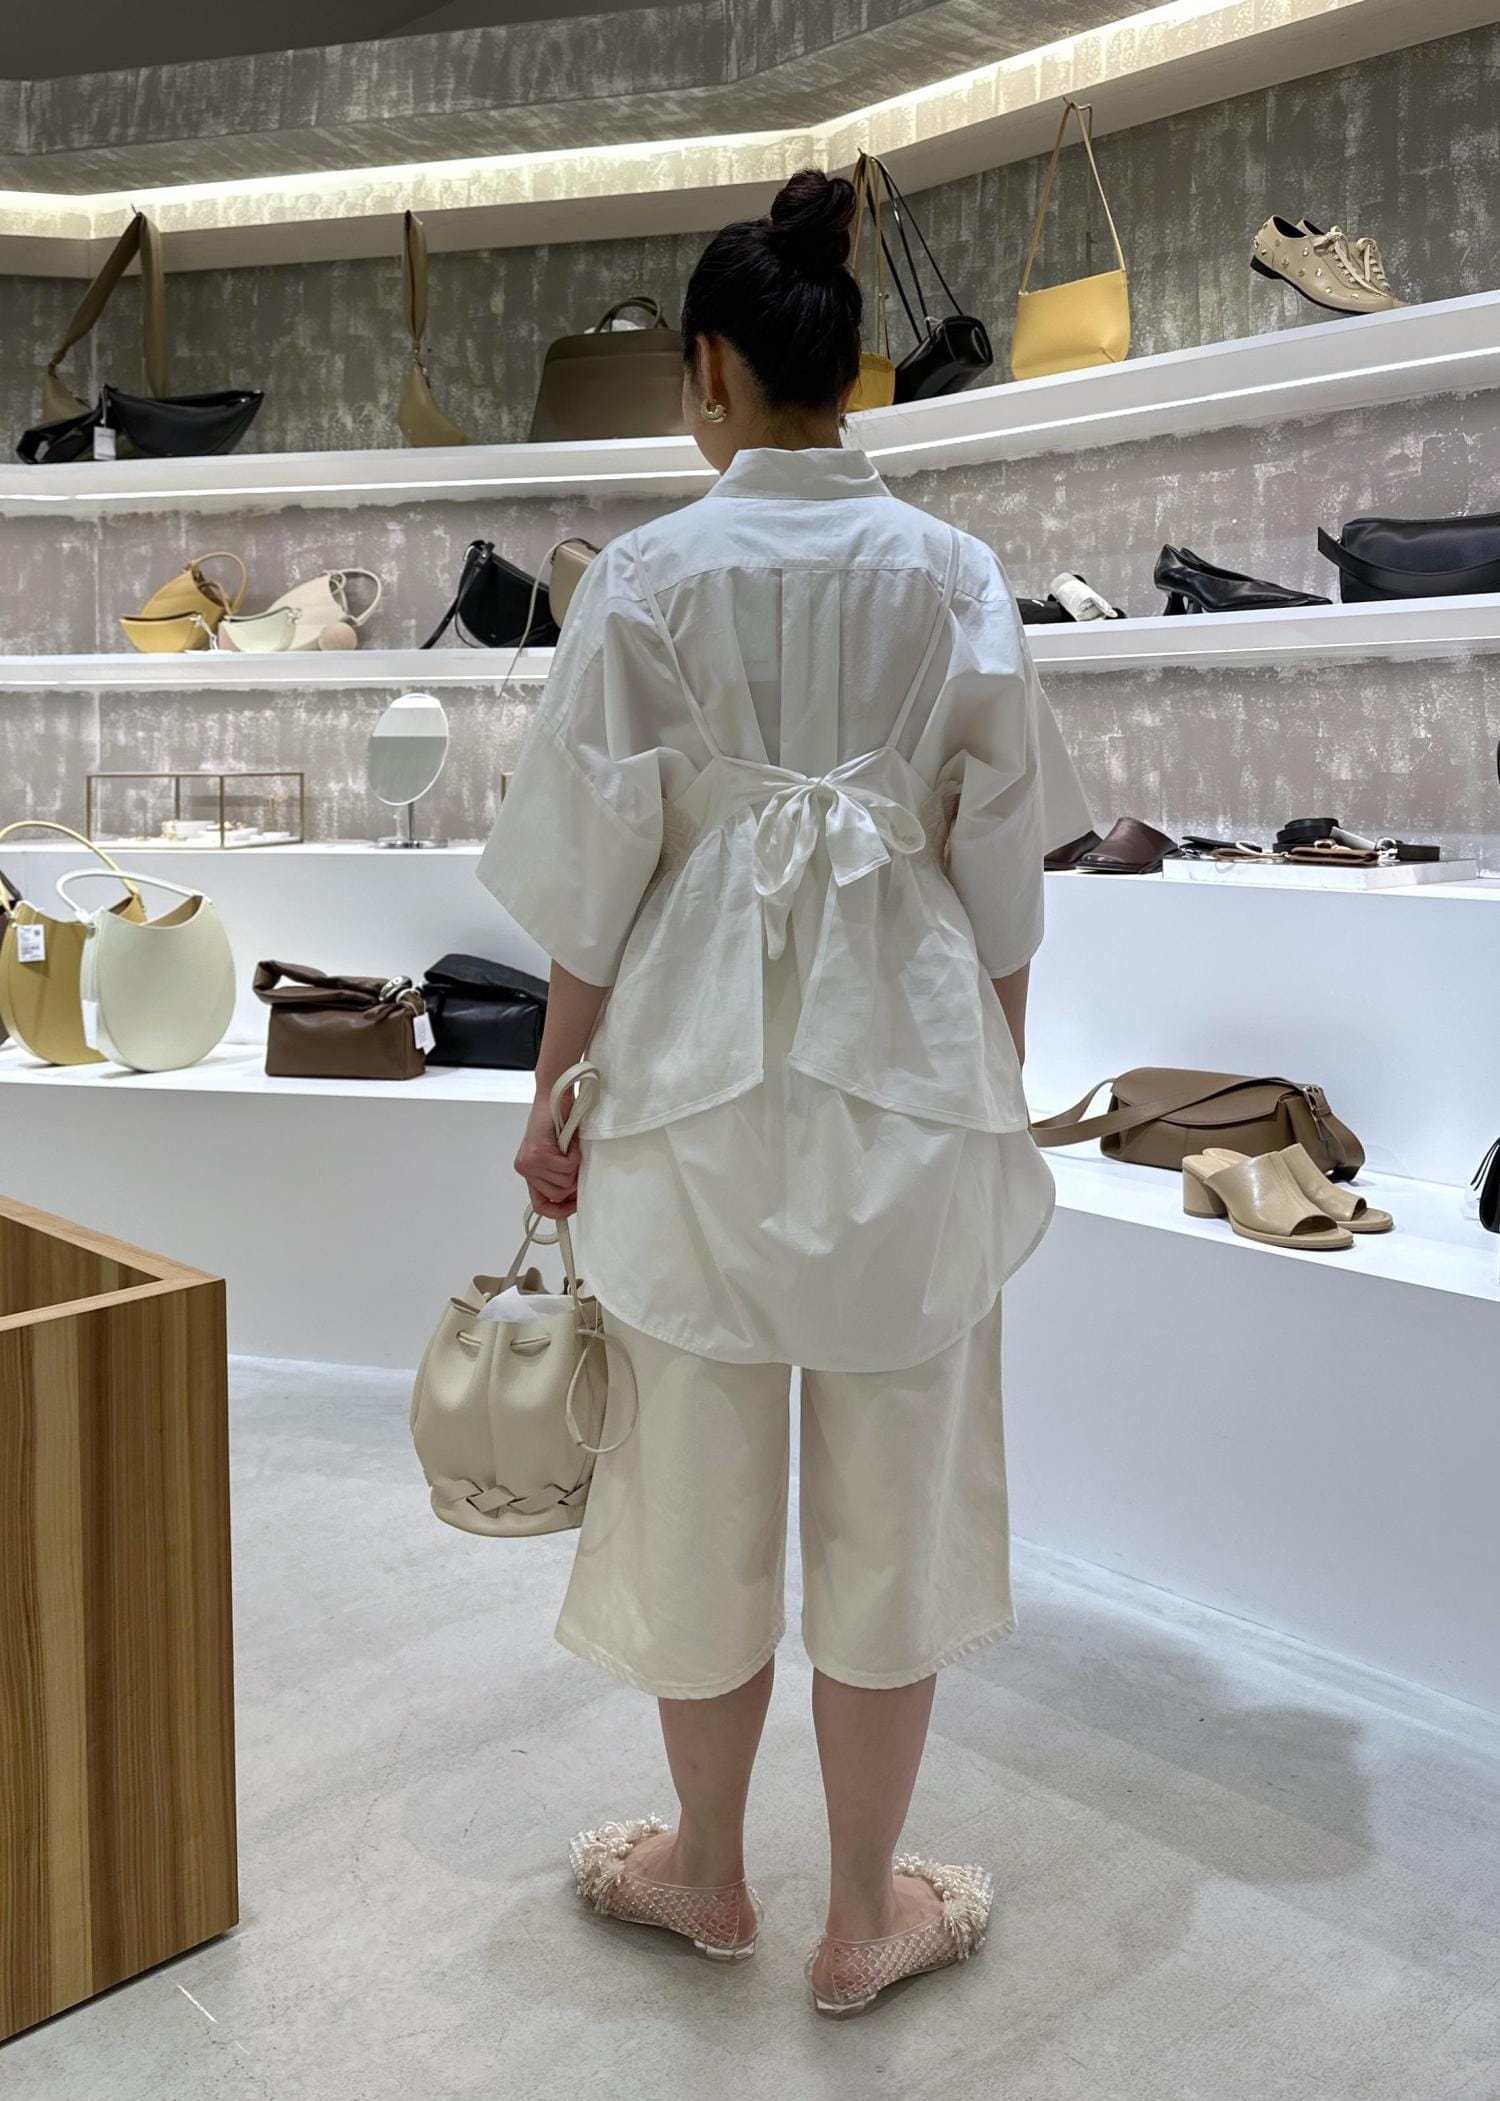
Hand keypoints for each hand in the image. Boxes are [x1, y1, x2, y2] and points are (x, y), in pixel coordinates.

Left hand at [515, 1092, 578, 1218]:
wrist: (555, 1094)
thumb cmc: (560, 1120)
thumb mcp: (559, 1153)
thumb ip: (561, 1175)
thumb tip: (576, 1198)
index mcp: (530, 1172)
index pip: (540, 1206)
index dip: (559, 1212)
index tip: (574, 1205)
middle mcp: (526, 1170)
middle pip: (558, 1195)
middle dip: (573, 1180)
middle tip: (574, 1160)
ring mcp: (530, 1163)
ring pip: (564, 1182)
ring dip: (574, 1165)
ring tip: (570, 1147)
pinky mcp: (537, 1154)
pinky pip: (566, 1168)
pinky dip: (575, 1155)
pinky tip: (569, 1142)